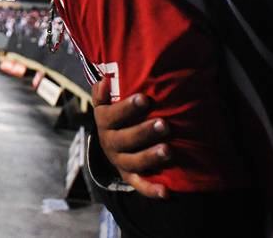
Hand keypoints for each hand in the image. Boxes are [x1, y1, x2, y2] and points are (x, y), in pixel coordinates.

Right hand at [92, 78, 171, 198]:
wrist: (112, 143)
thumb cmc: (117, 116)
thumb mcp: (106, 103)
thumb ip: (103, 92)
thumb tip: (104, 80)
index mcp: (104, 123)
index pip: (112, 115)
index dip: (127, 108)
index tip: (144, 98)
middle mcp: (109, 143)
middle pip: (124, 139)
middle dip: (144, 132)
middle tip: (164, 124)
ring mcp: (120, 161)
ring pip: (134, 162)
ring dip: (150, 157)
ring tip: (169, 150)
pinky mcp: (130, 176)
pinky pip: (140, 185)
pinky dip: (152, 190)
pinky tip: (167, 191)